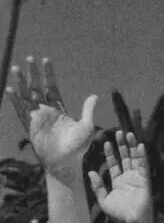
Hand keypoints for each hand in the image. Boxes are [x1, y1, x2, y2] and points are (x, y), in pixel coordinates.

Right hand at [6, 57, 96, 176]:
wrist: (66, 163)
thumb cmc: (78, 147)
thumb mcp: (86, 126)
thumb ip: (87, 110)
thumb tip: (95, 95)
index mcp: (59, 110)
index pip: (52, 87)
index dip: (48, 74)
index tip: (45, 60)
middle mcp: (47, 112)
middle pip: (37, 88)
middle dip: (33, 74)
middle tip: (29, 58)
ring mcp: (37, 118)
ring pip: (26, 96)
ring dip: (21, 82)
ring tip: (16, 68)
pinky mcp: (30, 126)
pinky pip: (20, 111)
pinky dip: (15, 100)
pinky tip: (9, 89)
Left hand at [88, 131, 152, 222]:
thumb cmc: (118, 215)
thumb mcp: (103, 200)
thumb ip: (97, 186)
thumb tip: (90, 171)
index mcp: (118, 181)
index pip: (114, 163)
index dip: (110, 153)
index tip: (105, 142)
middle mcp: (128, 177)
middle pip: (125, 157)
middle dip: (121, 145)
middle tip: (118, 132)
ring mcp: (137, 177)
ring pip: (134, 158)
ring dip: (132, 146)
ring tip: (128, 134)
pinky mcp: (145, 180)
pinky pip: (143, 165)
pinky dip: (142, 156)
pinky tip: (140, 146)